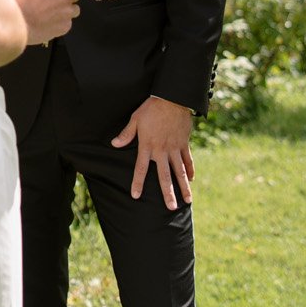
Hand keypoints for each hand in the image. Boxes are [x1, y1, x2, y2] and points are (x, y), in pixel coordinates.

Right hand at [15, 0, 80, 45]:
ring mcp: (68, 13)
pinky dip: (61, 23)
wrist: (17, 23)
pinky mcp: (65, 27)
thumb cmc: (20, 3)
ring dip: (66, 10)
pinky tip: (49, 23)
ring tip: (52, 14)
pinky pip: (67, 23)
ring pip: (74, 10)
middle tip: (54, 1)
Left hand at [111, 95, 194, 209]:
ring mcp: (175, 148)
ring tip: (187, 200)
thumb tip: (114, 144)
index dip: (138, 183)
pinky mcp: (184, 143)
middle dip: (167, 193)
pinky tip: (192, 180)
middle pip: (164, 176)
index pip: (140, 169)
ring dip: (183, 186)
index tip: (136, 196)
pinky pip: (188, 160)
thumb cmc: (151, 108)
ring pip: (179, 171)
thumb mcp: (136, 119)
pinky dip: (190, 170)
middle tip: (171, 208)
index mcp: (147, 146)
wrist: (173, 98)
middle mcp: (162, 150)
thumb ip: (126, 134)